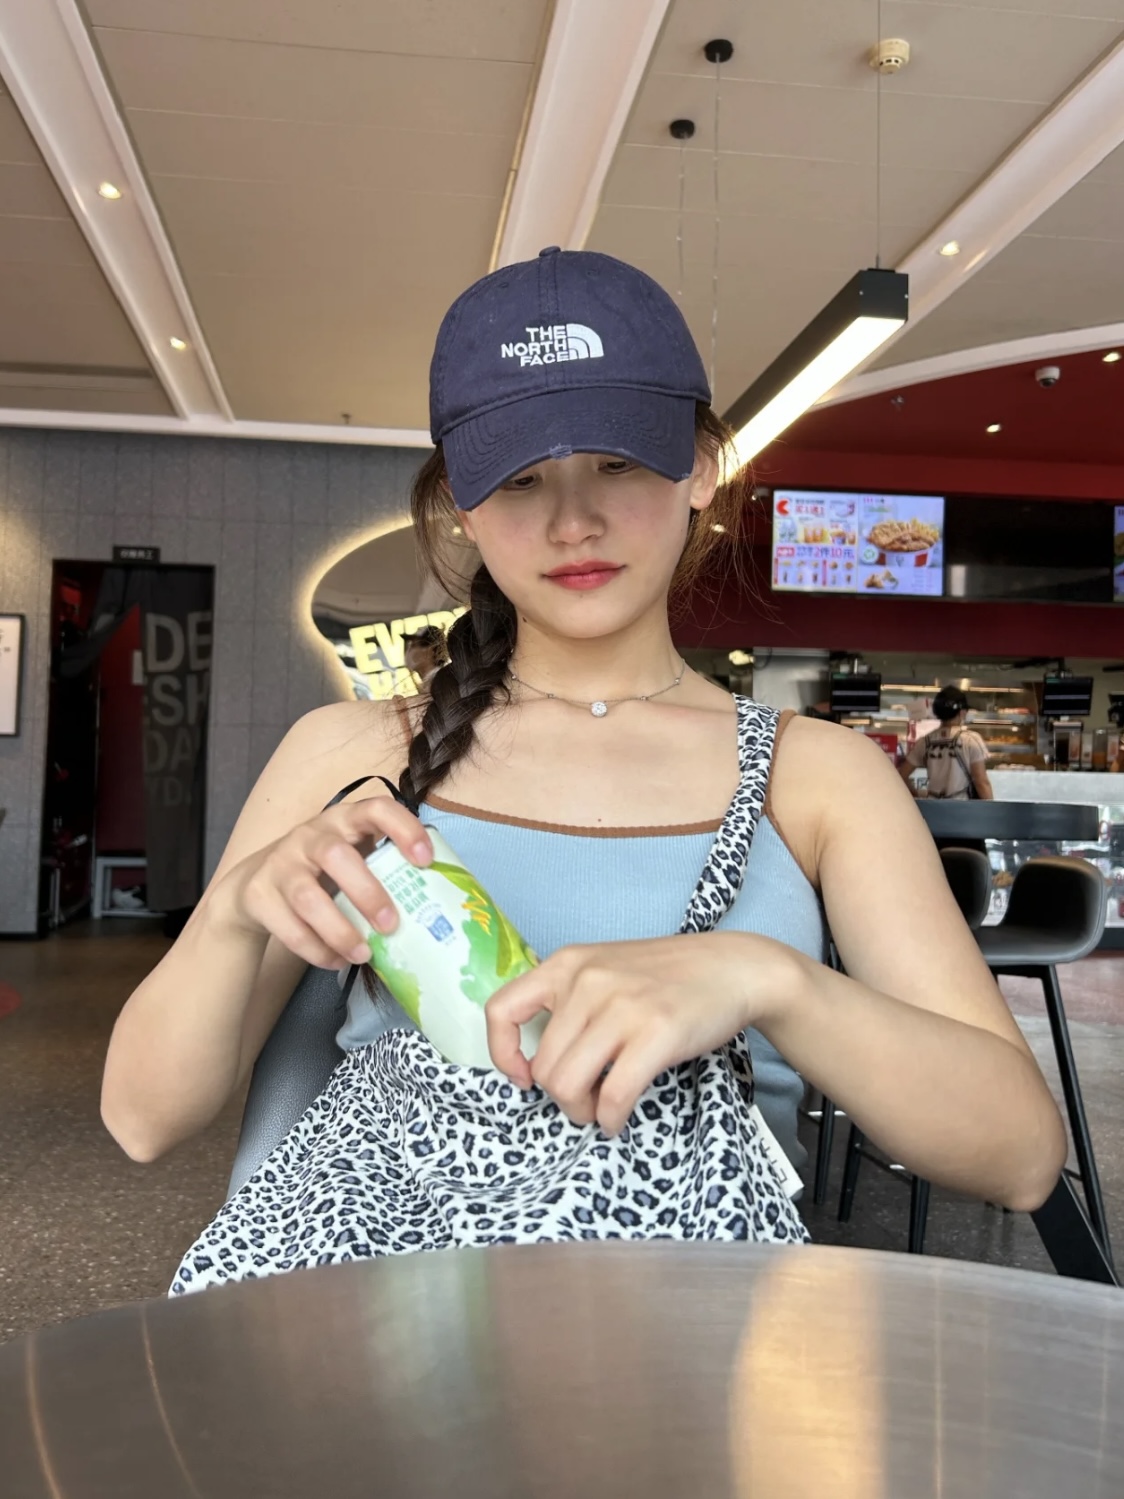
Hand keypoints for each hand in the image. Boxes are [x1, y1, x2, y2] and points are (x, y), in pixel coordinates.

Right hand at [218, 797, 432, 969]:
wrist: (255, 886)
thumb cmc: (322, 873)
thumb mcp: (352, 859)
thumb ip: (383, 871)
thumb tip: (434, 911)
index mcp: (343, 821)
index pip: (375, 808)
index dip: (402, 829)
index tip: (425, 859)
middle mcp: (310, 836)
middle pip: (336, 855)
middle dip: (367, 892)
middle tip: (392, 924)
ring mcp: (281, 864)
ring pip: (307, 897)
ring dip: (339, 930)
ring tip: (364, 954)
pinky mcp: (260, 895)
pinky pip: (289, 927)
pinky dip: (316, 950)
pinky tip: (338, 961)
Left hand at [485, 932, 797, 1135]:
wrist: (731, 967)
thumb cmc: (666, 977)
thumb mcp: (605, 969)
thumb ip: (569, 999)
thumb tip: (536, 1059)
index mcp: (567, 964)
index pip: (501, 1011)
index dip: (502, 1054)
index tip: (523, 1076)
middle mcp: (587, 981)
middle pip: (542, 1067)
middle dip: (560, 1097)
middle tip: (584, 1099)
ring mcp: (621, 1007)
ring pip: (567, 1086)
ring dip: (581, 1112)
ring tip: (599, 1109)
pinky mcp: (655, 1034)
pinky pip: (611, 1095)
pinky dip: (609, 1119)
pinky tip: (617, 1118)